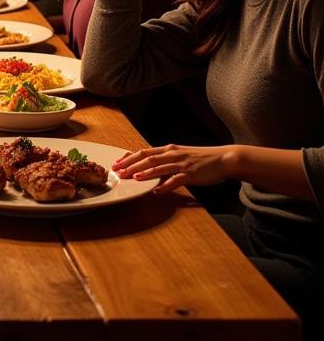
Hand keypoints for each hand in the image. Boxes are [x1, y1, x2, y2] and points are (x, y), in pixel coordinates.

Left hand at [113, 143, 235, 194]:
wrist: (224, 158)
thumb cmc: (201, 158)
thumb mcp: (180, 155)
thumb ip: (165, 159)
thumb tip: (150, 165)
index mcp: (168, 149)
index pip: (144, 152)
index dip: (129, 157)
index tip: (117, 163)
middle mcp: (173, 154)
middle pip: (147, 159)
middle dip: (131, 165)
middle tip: (118, 172)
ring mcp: (182, 164)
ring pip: (159, 168)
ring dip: (145, 173)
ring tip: (132, 178)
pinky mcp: (191, 174)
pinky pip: (176, 180)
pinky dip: (165, 186)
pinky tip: (157, 191)